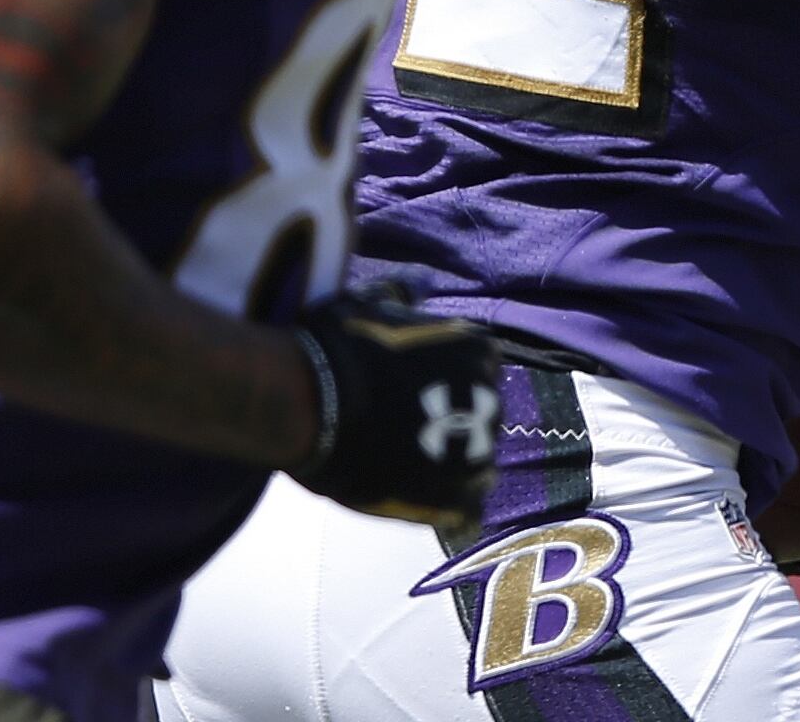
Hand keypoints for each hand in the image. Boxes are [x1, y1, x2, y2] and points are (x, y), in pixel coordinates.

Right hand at [288, 289, 499, 528]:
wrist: (310, 403)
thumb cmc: (334, 348)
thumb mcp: (369, 307)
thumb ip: (402, 301)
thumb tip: (415, 288)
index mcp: (479, 352)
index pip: (479, 370)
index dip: (449, 384)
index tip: (418, 393)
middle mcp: (490, 400)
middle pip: (482, 418)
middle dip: (454, 427)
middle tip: (410, 435)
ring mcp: (476, 453)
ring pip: (481, 467)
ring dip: (454, 470)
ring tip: (414, 473)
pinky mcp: (453, 499)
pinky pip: (469, 511)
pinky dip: (449, 509)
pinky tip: (421, 504)